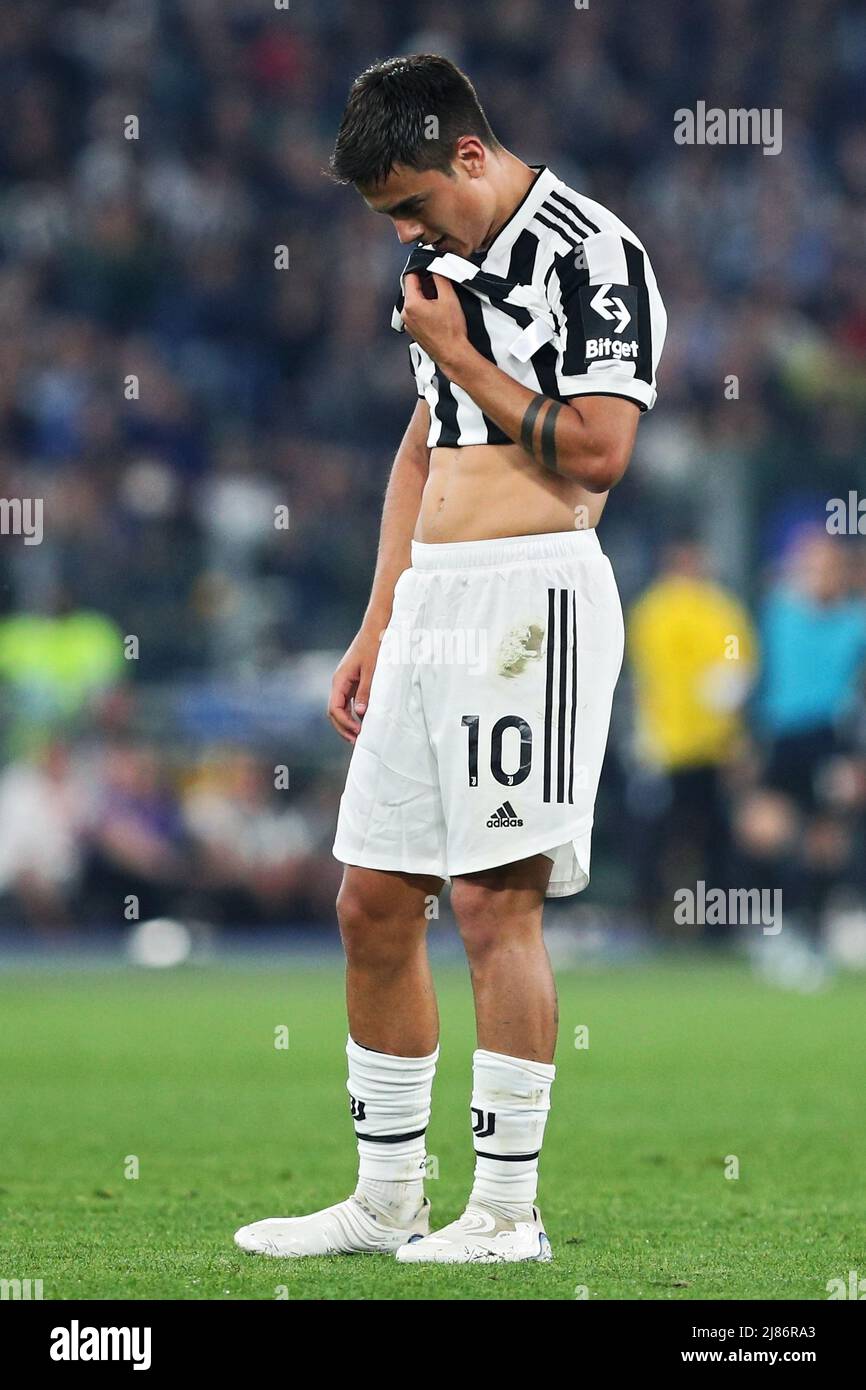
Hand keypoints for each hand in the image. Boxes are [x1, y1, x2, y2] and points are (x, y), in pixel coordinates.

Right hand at [328, 626, 382, 742]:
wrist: (377, 628)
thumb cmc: (375, 646)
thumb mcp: (373, 670)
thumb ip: (366, 691)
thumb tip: (359, 713)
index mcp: (340, 679)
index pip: (334, 708)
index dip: (344, 723)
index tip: (358, 732)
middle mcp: (340, 682)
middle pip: (334, 711)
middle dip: (343, 727)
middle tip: (357, 741)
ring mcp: (347, 682)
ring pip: (341, 708)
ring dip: (348, 723)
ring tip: (360, 735)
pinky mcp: (355, 681)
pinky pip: (350, 702)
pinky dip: (354, 714)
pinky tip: (364, 721)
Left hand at [401, 272, 469, 369]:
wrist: (453, 354)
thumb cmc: (451, 331)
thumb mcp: (449, 297)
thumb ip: (440, 277)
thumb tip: (435, 267)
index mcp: (411, 304)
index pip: (410, 276)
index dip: (421, 269)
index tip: (430, 268)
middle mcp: (406, 314)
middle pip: (411, 289)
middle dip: (424, 283)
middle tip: (439, 283)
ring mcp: (408, 324)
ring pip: (414, 301)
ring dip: (425, 296)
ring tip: (440, 298)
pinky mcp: (413, 331)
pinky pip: (416, 313)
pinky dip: (424, 308)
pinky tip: (437, 311)